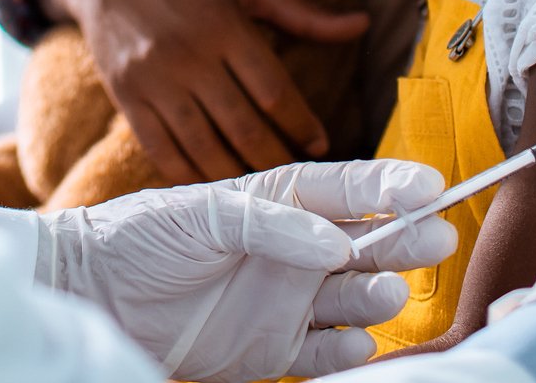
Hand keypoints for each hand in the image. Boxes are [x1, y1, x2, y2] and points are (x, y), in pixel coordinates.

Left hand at [38, 159, 457, 381]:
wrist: (95, 294)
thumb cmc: (144, 234)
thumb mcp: (204, 212)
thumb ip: (273, 222)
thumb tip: (337, 240)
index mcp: (281, 201)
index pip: (348, 188)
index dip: (392, 186)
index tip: (432, 185)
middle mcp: (295, 248)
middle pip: (367, 241)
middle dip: (405, 237)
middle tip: (440, 235)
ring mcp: (287, 299)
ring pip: (354, 296)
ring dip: (378, 292)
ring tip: (390, 288)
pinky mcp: (273, 348)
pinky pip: (324, 350)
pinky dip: (346, 348)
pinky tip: (358, 340)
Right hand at [41, 0, 368, 181]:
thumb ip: (303, 9)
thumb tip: (362, 23)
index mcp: (223, 24)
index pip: (273, 90)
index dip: (302, 124)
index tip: (321, 144)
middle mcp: (187, 55)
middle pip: (243, 127)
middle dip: (277, 160)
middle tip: (300, 180)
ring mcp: (153, 80)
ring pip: (204, 147)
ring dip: (238, 176)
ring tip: (264, 192)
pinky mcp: (126, 98)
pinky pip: (162, 150)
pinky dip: (190, 176)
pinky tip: (213, 188)